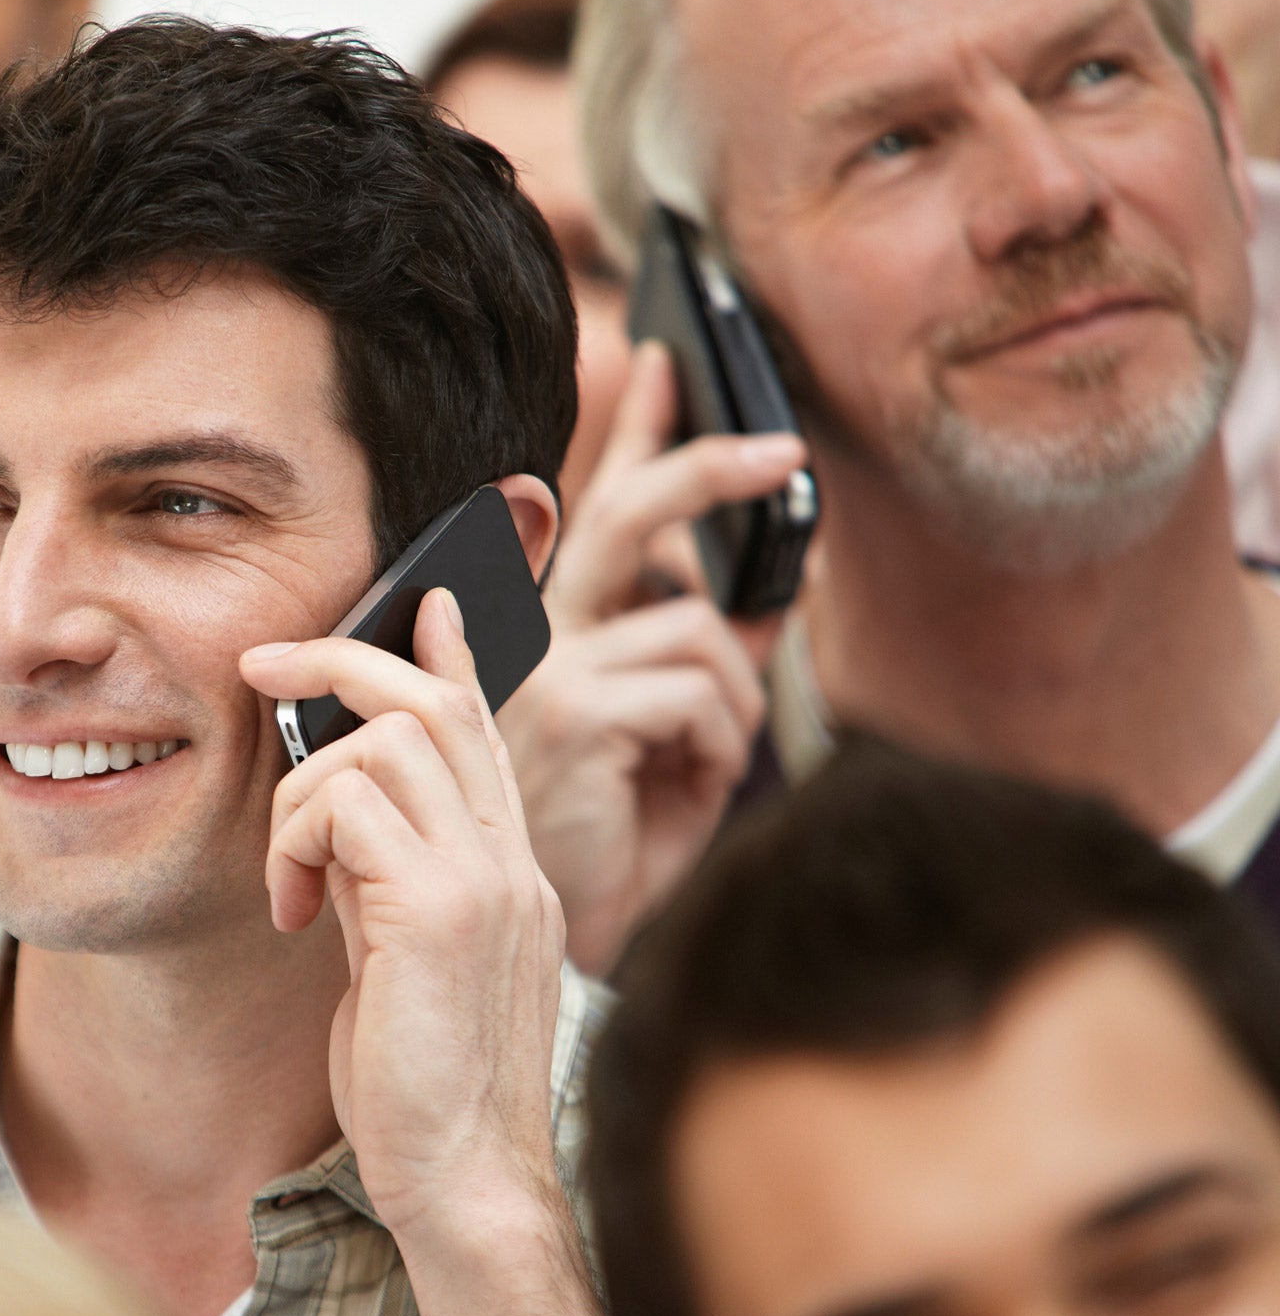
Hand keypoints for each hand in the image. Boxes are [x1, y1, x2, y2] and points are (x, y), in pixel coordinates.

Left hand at [239, 591, 565, 1244]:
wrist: (467, 1185)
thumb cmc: (425, 1089)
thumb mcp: (401, 962)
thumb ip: (383, 882)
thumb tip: (332, 823)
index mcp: (507, 870)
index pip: (485, 728)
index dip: (449, 655)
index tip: (422, 603)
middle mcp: (509, 860)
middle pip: (435, 702)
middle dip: (341, 659)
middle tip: (260, 665)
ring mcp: (486, 880)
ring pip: (385, 740)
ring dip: (301, 791)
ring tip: (286, 877)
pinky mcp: (443, 911)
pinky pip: (349, 805)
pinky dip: (295, 841)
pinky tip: (289, 911)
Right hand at [497, 344, 798, 973]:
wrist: (534, 948)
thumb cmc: (596, 852)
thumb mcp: (667, 751)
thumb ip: (704, 670)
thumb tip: (775, 601)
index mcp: (545, 638)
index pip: (588, 513)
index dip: (631, 437)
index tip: (668, 367)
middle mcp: (532, 641)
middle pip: (622, 516)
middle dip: (702, 468)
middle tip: (781, 450)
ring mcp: (546, 672)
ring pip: (697, 629)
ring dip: (737, 699)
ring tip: (708, 763)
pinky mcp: (574, 713)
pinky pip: (701, 692)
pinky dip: (723, 744)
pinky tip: (686, 790)